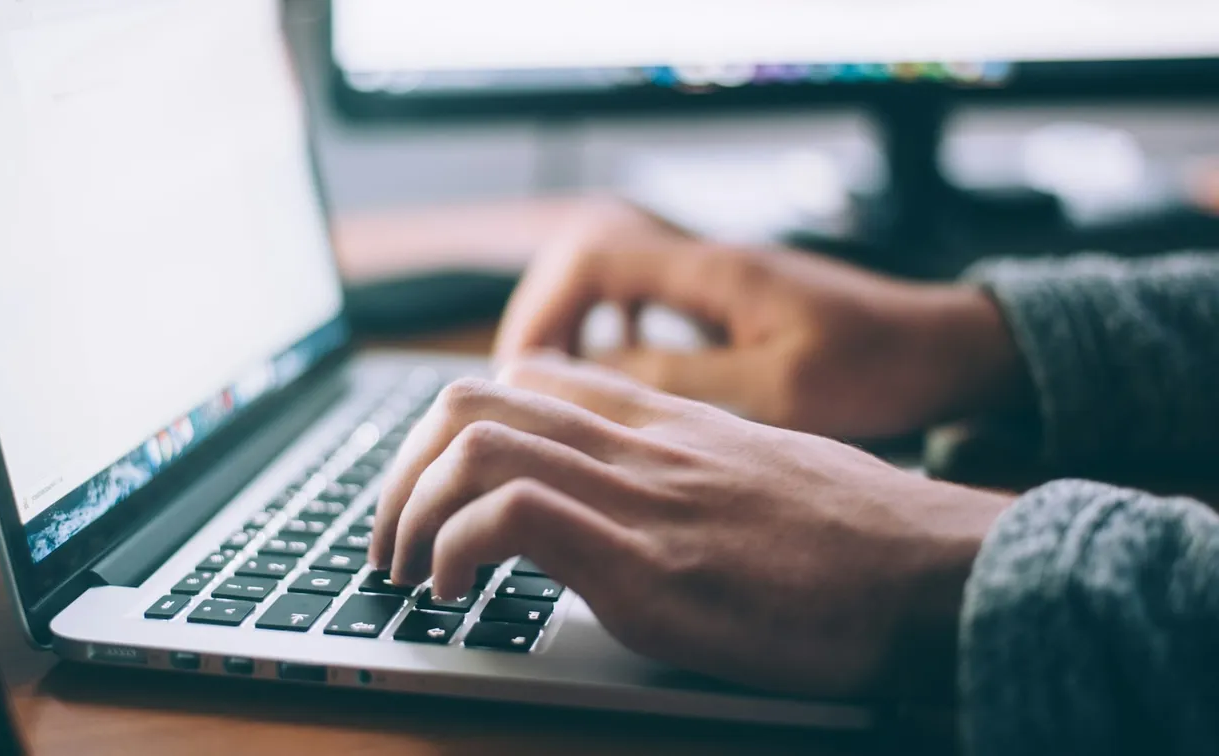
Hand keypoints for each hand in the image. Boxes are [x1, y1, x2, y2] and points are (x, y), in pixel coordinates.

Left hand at [370, 355, 1011, 697]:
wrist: (940, 572)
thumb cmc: (862, 536)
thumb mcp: (762, 473)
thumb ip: (688, 468)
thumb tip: (636, 499)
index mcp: (664, 421)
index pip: (526, 378)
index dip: (452, 428)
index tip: (434, 489)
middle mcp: (640, 443)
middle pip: (472, 400)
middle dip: (401, 470)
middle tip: (391, 537)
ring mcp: (641, 498)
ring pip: (474, 444)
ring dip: (408, 510)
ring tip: (407, 571)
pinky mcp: (649, 566)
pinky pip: (512, 516)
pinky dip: (455, 549)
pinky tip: (455, 593)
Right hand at [494, 200, 1027, 439]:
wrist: (949, 351)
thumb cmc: (879, 368)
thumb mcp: (775, 389)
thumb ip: (678, 381)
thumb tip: (584, 380)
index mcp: (712, 272)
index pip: (591, 260)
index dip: (542, 312)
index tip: (520, 374)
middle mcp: (707, 264)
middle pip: (588, 266)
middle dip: (546, 323)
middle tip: (523, 391)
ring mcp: (720, 282)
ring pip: (616, 288)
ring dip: (578, 333)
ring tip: (557, 395)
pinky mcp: (733, 307)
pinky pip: (650, 309)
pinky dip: (618, 342)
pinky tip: (621, 387)